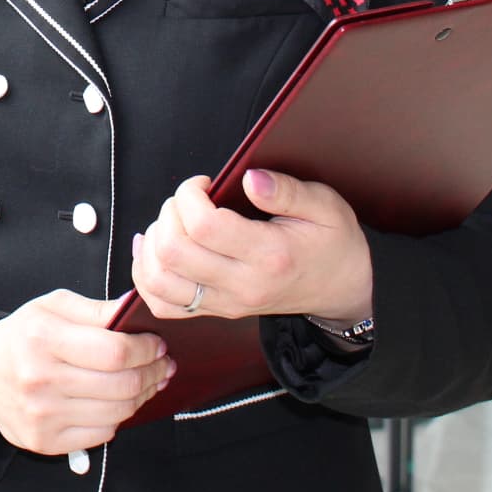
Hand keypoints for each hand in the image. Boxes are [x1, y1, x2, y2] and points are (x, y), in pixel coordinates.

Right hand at [0, 288, 174, 455]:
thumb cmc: (22, 336)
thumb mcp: (52, 306)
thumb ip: (96, 309)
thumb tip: (138, 313)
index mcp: (42, 337)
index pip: (115, 351)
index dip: (146, 349)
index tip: (157, 344)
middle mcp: (40, 378)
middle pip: (121, 385)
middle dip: (153, 373)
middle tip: (162, 364)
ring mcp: (42, 415)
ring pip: (117, 413)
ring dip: (142, 397)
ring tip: (147, 382)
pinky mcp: (45, 441)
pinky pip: (102, 435)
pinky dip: (117, 418)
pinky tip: (116, 402)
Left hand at [131, 170, 373, 323]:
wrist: (342, 290)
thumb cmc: (332, 244)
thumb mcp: (325, 206)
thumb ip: (287, 190)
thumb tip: (249, 180)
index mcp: (269, 256)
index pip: (204, 227)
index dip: (189, 196)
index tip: (202, 183)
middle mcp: (242, 285)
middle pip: (173, 252)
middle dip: (168, 213)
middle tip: (187, 201)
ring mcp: (226, 303)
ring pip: (159, 281)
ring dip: (153, 244)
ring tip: (173, 223)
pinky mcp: (216, 311)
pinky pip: (164, 305)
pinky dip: (148, 276)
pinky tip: (157, 251)